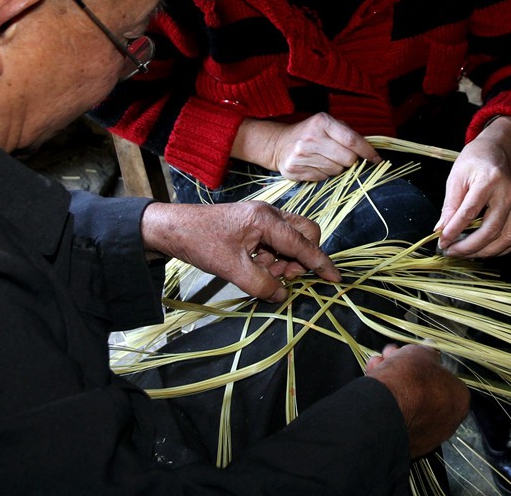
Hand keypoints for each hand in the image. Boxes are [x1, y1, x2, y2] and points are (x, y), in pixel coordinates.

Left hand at [140, 201, 339, 301]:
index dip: (320, 263)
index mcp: (267, 220)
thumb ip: (261, 284)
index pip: (303, 243)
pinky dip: (272, 256)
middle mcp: (269, 214)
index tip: (335, 279)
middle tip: (280, 275)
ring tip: (261, 271)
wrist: (174, 228)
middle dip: (300, 258)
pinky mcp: (254, 224)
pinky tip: (254, 265)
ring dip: (283, 259)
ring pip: (291, 238)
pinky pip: (276, 240)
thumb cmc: (201, 243)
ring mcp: (262, 217)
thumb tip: (282, 295)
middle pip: (305, 234)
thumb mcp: (232, 269)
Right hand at [237, 113, 379, 180]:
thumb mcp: (327, 124)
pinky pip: (322, 178)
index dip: (368, 152)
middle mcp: (311, 137)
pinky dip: (323, 174)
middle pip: (348, 159)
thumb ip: (348, 133)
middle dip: (350, 160)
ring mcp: (302, 155)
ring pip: (336, 171)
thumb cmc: (310, 133)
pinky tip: (315, 165)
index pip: (352, 140)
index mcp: (322, 122)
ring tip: (324, 158)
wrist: (278, 143)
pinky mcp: (295, 170)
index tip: (377, 160)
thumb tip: (371, 151)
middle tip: (342, 156)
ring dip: (336, 167)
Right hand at [365, 344, 469, 457]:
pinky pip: (395, 418)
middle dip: (405, 371)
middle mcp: (447, 422)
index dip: (424, 363)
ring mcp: (425, 436)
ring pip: (407, 403)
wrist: (385, 410)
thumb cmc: (409, 379)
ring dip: (391, 382)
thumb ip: (428, 350)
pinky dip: (385, 403)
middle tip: (390, 357)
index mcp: (460, 400)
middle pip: (424, 390)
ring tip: (376, 365)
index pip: (444, 378)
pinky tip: (371, 386)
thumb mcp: (422, 352)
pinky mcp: (405, 446)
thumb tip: (430, 346)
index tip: (411, 355)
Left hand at [436, 116, 510, 257]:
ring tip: (466, 253)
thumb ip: (450, 206)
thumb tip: (441, 230)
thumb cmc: (474, 161)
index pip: (470, 211)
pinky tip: (484, 250)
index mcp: (489, 180)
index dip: (455, 230)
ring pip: (507, 238)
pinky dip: (501, 249)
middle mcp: (508, 192)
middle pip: (492, 229)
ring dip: (485, 252)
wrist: (497, 151)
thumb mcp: (456, 177)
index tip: (442, 241)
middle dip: (470, 247)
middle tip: (452, 251)